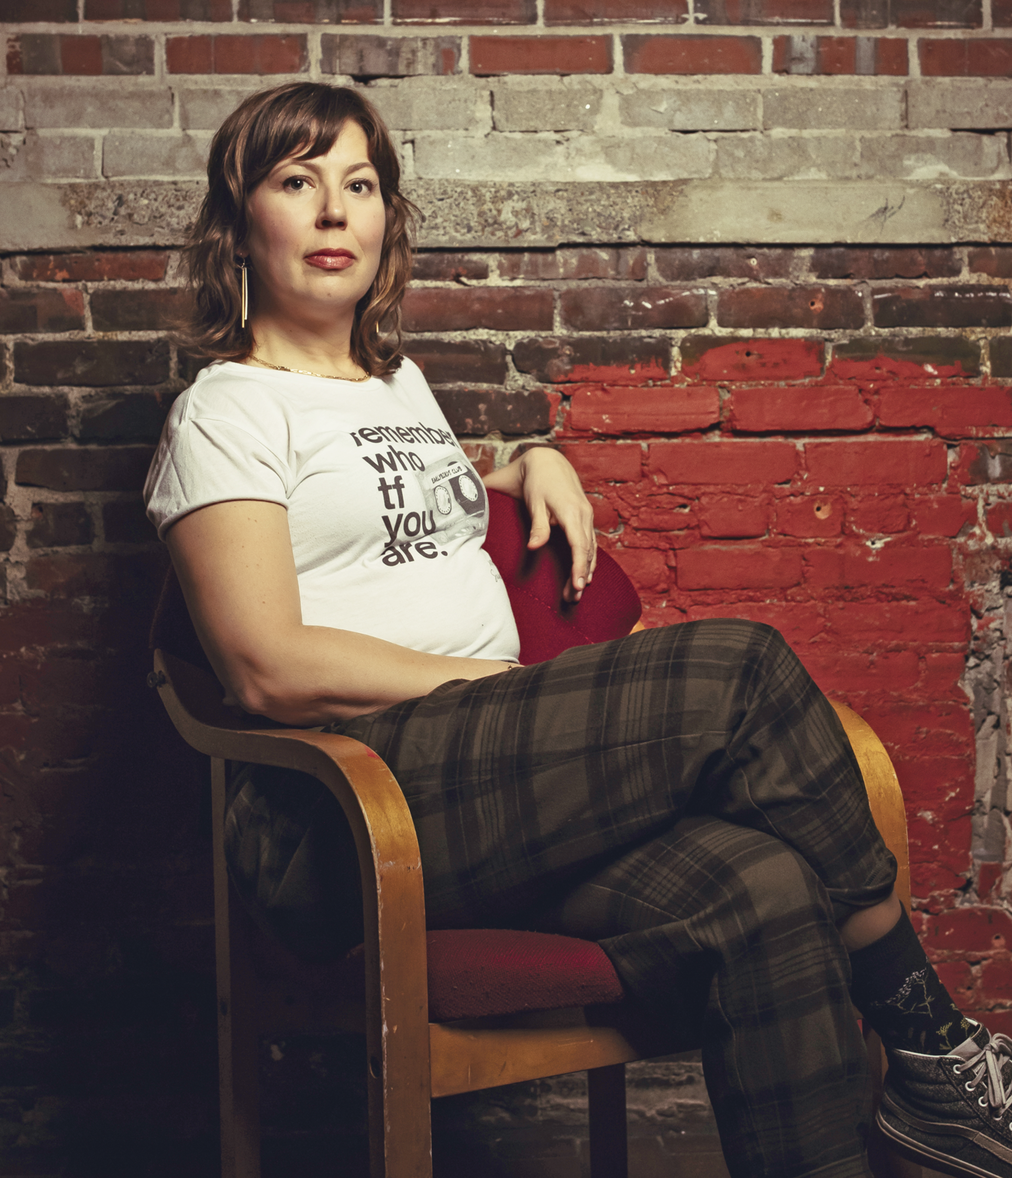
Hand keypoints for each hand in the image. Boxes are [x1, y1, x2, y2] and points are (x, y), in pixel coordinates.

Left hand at [517, 448, 596, 601]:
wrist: (547, 461)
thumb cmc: (537, 481)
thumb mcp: (534, 502)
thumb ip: (537, 525)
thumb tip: (534, 547)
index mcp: (572, 511)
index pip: (579, 545)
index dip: (579, 567)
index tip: (578, 586)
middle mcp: (583, 514)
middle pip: (587, 551)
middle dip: (582, 575)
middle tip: (574, 598)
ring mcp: (586, 515)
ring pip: (591, 547)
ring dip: (586, 569)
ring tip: (577, 592)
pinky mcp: (584, 516)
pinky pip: (590, 541)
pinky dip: (589, 558)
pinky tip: (586, 572)